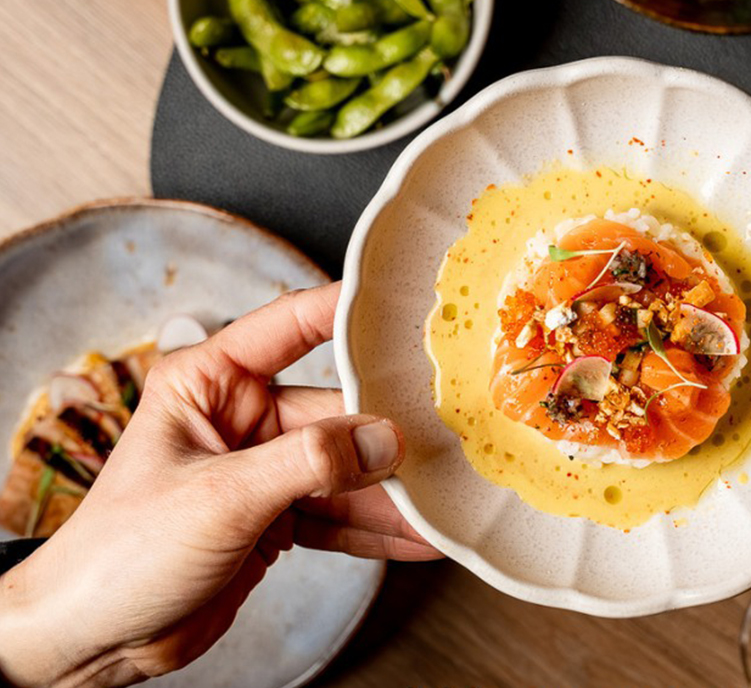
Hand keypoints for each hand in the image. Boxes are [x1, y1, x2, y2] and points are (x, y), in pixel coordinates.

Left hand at [0, 283, 440, 686]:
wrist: (92, 640)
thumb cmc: (120, 554)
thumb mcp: (220, 497)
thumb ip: (308, 463)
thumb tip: (385, 439)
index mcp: (209, 383)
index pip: (289, 327)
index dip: (347, 312)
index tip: (405, 306)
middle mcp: (240, 420)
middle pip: (336, 411)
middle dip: (391, 436)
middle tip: (450, 441)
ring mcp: (262, 471)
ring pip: (347, 471)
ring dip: (393, 493)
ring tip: (446, 504)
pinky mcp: (276, 521)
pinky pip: (341, 517)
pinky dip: (378, 530)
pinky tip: (420, 537)